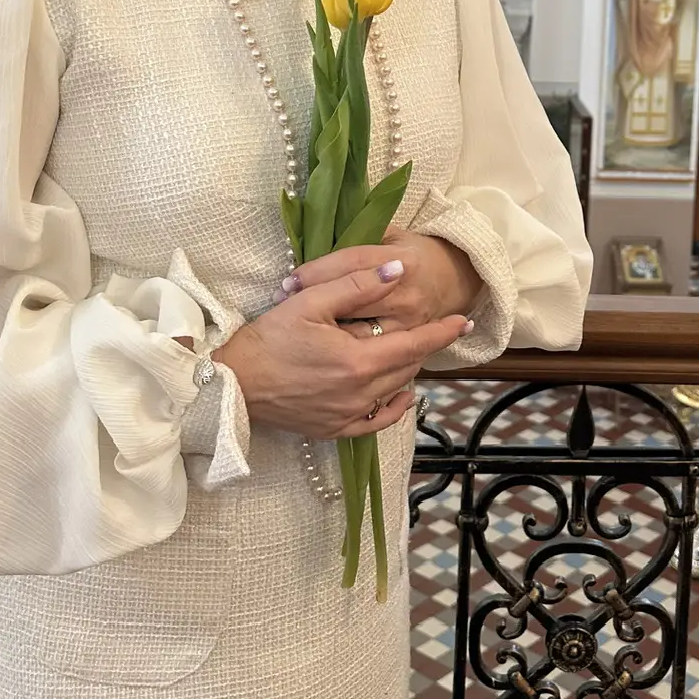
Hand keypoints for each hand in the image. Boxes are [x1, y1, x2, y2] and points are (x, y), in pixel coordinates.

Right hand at [215, 264, 471, 438]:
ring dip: (407, 369)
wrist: (233, 383)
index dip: (442, 332)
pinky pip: (376, 422)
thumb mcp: (310, 300)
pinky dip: (393, 407)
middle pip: (407, 367)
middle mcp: (360, 393)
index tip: (465, 321)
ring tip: (412, 350)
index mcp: (358, 361)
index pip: (414, 344)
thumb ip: (357, 284)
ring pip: (394, 391)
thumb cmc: (268, 338)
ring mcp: (348, 415)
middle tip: (433, 328)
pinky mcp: (334, 429)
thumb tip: (397, 269)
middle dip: (423, 346)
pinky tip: (399, 394)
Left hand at [284, 228, 481, 338]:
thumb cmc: (412, 253)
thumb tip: (317, 240)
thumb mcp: (391, 235)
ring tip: (296, 327)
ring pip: (361, 335)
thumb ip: (362, 239)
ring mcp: (409, 326)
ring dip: (327, 332)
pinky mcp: (408, 348)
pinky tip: (324, 348)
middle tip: (283, 305)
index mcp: (403, 260)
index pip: (352, 264)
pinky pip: (372, 356)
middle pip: (353, 302)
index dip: (316, 272)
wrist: (450, 280)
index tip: (288, 282)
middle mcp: (408, 295)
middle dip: (316, 304)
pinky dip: (346, 352)